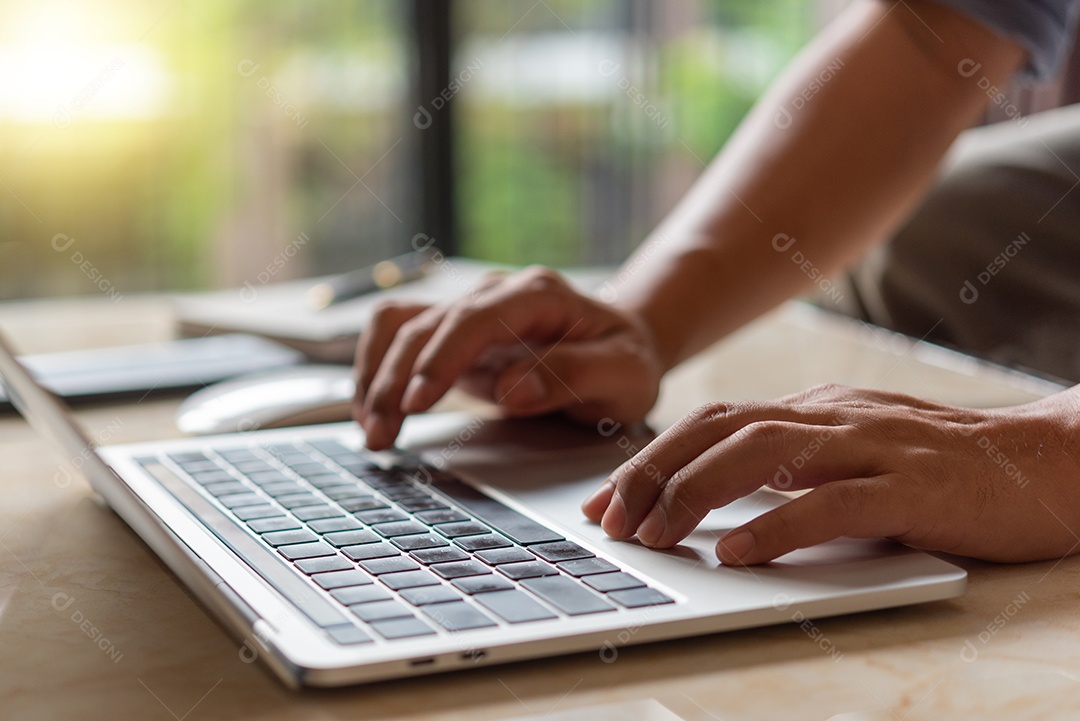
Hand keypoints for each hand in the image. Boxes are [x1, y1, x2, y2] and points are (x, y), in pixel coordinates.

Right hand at [353, 266, 663, 449]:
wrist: (622, 345)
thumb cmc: (625, 360)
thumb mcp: (624, 374)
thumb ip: (573, 375)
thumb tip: (512, 390)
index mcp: (539, 295)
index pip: (475, 318)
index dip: (440, 358)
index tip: (417, 400)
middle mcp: (496, 293)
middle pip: (426, 324)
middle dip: (394, 380)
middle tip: (382, 436)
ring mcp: (470, 310)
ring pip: (400, 326)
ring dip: (376, 375)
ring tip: (372, 430)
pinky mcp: (453, 333)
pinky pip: (398, 335)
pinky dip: (377, 368)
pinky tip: (374, 409)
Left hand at [582, 383, 1079, 564]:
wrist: (1046, 462)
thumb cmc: (941, 468)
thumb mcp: (851, 454)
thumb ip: (791, 466)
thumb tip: (717, 499)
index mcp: (812, 410)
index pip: (710, 420)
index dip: (648, 457)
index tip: (604, 500)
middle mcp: (831, 417)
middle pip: (719, 429)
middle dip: (652, 474)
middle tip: (611, 523)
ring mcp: (873, 446)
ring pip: (762, 453)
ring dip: (696, 495)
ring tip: (656, 537)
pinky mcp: (913, 488)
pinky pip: (834, 503)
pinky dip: (779, 526)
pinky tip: (740, 552)